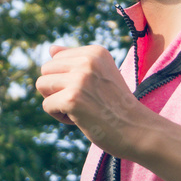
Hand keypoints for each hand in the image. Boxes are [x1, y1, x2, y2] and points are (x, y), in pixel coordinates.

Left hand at [35, 44, 148, 158]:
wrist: (138, 131)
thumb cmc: (117, 106)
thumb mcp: (99, 75)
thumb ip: (74, 61)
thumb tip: (50, 49)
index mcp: (95, 52)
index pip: (56, 59)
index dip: (67, 79)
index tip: (91, 91)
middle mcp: (87, 61)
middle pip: (45, 70)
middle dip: (57, 89)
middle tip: (84, 101)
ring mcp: (80, 79)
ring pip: (42, 85)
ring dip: (56, 101)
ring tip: (81, 109)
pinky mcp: (72, 99)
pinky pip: (46, 105)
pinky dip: (60, 116)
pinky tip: (82, 119)